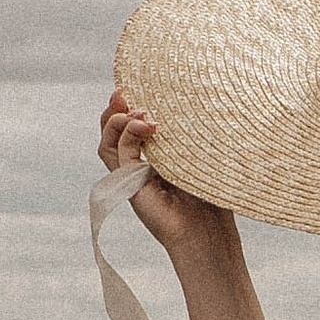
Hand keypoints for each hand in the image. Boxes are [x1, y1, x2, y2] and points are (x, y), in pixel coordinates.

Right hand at [98, 92, 241, 272]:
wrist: (209, 232)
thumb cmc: (212, 195)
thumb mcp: (198, 156)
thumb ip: (186, 134)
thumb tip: (185, 100)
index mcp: (154, 159)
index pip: (130, 128)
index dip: (128, 108)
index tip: (135, 88)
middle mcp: (138, 168)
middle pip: (111, 132)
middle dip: (115, 108)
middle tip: (124, 92)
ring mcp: (132, 177)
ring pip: (107, 142)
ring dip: (118, 120)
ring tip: (142, 113)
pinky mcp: (130, 185)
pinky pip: (119, 153)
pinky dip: (128, 134)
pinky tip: (148, 125)